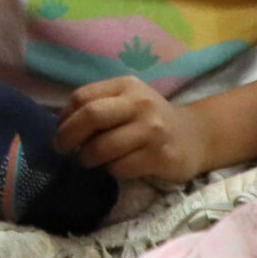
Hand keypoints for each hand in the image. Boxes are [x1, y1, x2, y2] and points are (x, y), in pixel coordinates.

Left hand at [53, 75, 211, 183]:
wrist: (195, 137)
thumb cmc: (150, 120)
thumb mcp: (128, 102)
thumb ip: (99, 106)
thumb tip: (61, 126)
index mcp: (127, 86)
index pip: (83, 97)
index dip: (64, 117)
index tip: (60, 131)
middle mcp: (140, 103)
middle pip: (91, 116)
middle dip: (68, 136)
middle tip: (62, 150)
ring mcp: (152, 130)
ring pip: (102, 147)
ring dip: (88, 158)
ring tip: (88, 161)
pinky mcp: (160, 156)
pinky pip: (120, 167)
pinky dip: (110, 170)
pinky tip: (115, 168)